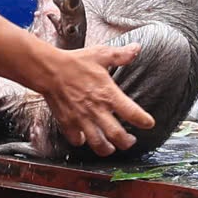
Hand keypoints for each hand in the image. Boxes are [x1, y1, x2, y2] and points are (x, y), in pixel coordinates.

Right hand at [35, 41, 153, 154]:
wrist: (49, 69)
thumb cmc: (74, 62)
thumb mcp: (101, 55)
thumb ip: (121, 55)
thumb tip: (136, 48)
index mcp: (108, 94)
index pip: (132, 113)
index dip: (144, 121)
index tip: (148, 123)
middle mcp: (97, 110)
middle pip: (117, 136)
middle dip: (126, 142)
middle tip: (130, 141)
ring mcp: (82, 119)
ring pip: (98, 144)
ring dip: (107, 149)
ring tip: (111, 148)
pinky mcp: (68, 123)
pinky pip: (77, 140)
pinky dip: (82, 142)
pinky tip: (85, 138)